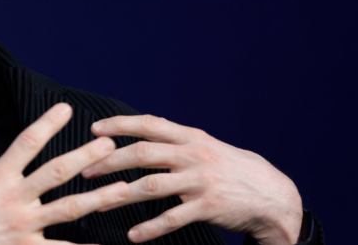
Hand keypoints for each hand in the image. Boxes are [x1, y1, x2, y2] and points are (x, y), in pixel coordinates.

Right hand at [0, 103, 128, 244]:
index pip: (26, 144)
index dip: (47, 124)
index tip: (67, 109)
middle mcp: (15, 200)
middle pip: (56, 173)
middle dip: (85, 157)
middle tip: (109, 146)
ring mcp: (24, 227)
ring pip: (69, 209)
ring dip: (98, 197)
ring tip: (122, 188)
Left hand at [82, 115, 302, 244]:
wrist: (271, 195)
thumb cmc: (231, 169)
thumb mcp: (207, 147)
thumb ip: (177, 142)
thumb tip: (143, 135)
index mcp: (191, 137)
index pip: (150, 124)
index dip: (121, 125)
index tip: (95, 130)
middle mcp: (193, 155)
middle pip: (143, 154)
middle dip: (110, 161)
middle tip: (86, 170)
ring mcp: (200, 181)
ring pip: (151, 186)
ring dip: (120, 195)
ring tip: (98, 203)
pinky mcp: (208, 207)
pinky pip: (172, 219)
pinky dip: (150, 228)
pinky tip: (133, 236)